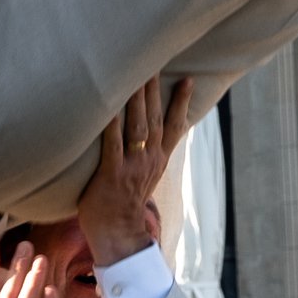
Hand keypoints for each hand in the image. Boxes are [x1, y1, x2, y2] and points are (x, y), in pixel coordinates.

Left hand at [75, 78, 195, 272]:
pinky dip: (112, 123)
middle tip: (154, 60)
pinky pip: (114, 143)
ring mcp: (132, 166)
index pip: (174, 126)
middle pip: (155, 118)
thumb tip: (142, 139)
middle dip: (154, 89)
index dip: (181, 102)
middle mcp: (149, 160)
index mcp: (157, 160)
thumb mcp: (142, 178)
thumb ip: (144, 157)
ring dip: (138, 99)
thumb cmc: (122, 205)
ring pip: (139, 125)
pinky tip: (109, 106)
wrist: (118, 236)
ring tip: (137, 74)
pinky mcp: (112, 174)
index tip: (188, 78)